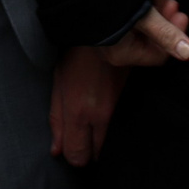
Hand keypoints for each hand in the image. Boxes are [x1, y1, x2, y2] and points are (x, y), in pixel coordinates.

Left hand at [49, 47, 126, 166]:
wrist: (107, 32)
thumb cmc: (77, 55)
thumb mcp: (59, 83)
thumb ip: (56, 120)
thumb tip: (56, 151)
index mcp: (77, 111)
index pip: (77, 156)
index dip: (73, 155)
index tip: (71, 144)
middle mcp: (100, 116)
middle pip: (95, 156)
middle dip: (87, 150)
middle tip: (82, 133)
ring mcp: (119, 110)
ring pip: (110, 145)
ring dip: (101, 141)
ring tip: (94, 123)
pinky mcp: (132, 104)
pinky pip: (122, 130)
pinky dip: (114, 130)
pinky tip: (108, 117)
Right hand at [99, 0, 188, 67]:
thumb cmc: (108, 2)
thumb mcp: (143, 18)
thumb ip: (167, 34)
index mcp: (122, 55)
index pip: (158, 55)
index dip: (173, 36)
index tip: (181, 15)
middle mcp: (116, 48)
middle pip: (152, 37)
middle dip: (165, 17)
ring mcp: (112, 32)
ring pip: (144, 23)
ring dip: (156, 5)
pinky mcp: (109, 17)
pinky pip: (133, 15)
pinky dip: (144, 3)